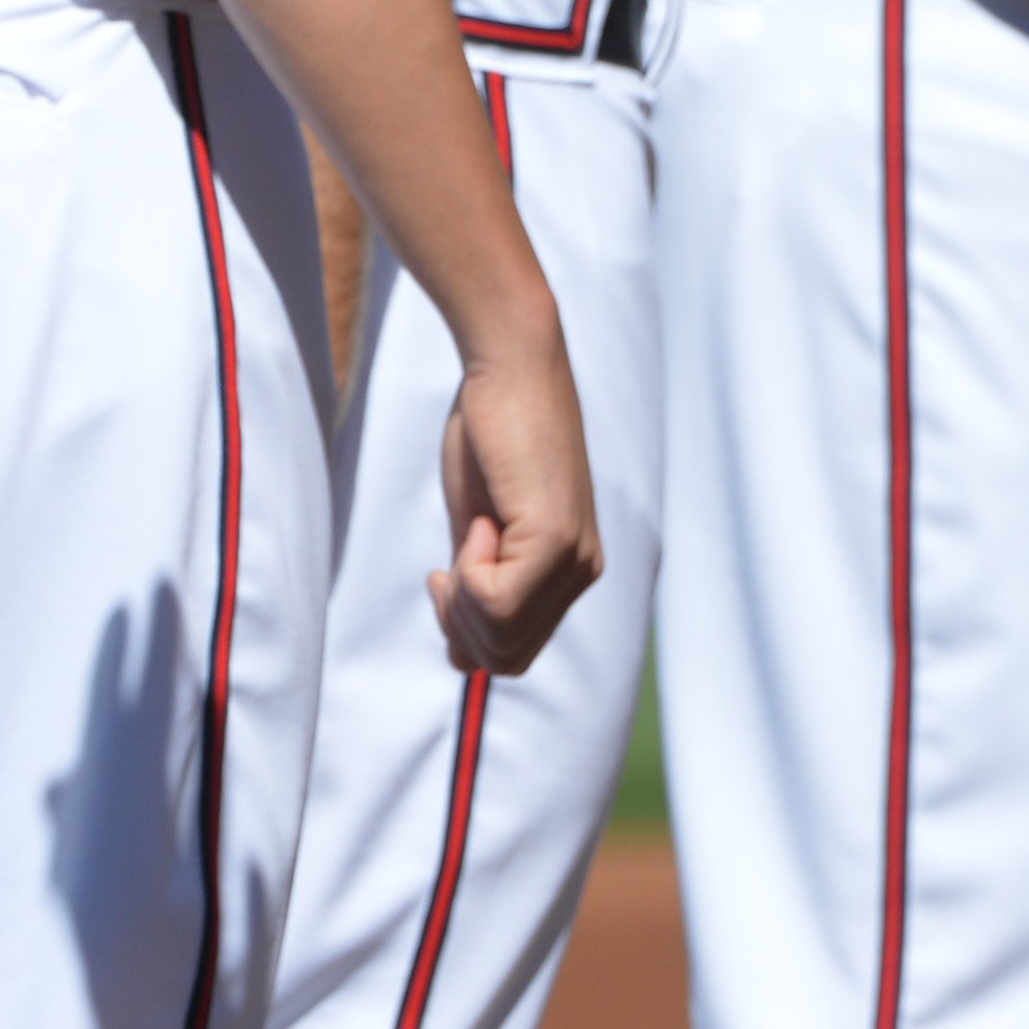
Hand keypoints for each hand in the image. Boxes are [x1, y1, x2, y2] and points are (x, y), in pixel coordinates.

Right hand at [429, 330, 602, 673]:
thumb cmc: (488, 436)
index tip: (445, 576)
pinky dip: (467, 571)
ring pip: (498, 638)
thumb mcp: (477, 531)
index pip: (512, 655)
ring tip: (473, 529)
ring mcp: (574, 558)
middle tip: (448, 562)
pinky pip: (495, 602)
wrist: (507, 369)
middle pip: (505, 658)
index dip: (463, 633)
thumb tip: (465, 659)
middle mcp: (583, 570)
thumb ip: (479, 588)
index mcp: (569, 571)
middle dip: (457, 623)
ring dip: (461, 595)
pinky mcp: (556, 539)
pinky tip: (481, 520)